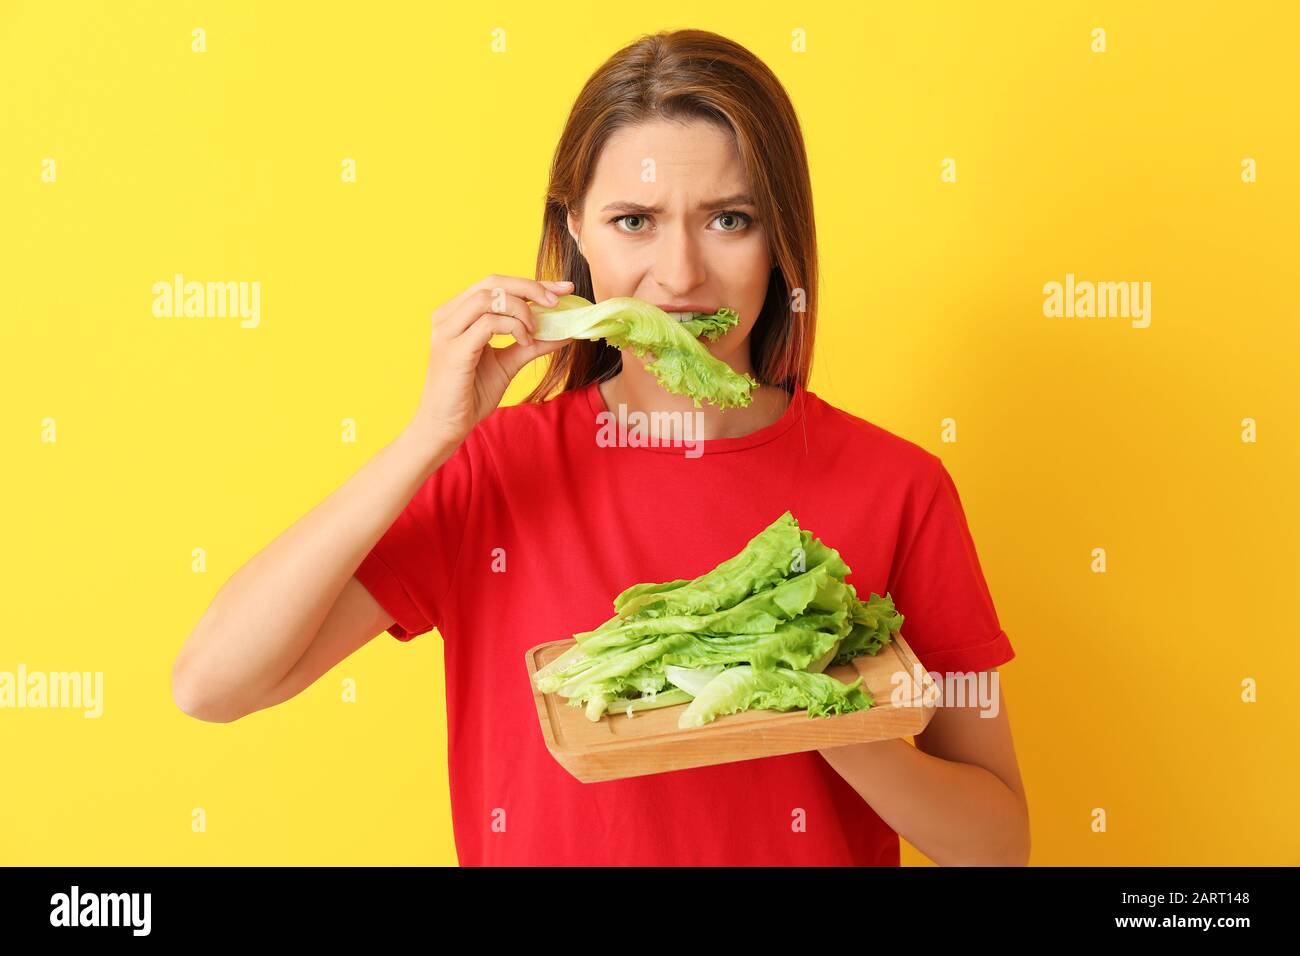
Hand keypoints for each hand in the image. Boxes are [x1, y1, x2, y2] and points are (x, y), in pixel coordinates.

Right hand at [407, 274, 573, 446]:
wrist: (448, 425)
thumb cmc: (472, 393)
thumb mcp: (509, 363)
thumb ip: (532, 344)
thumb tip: (564, 331)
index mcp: (457, 313)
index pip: (496, 285)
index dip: (531, 283)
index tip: (563, 289)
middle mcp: (448, 316)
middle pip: (493, 283)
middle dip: (530, 288)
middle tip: (556, 303)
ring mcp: (447, 331)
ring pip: (490, 298)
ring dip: (521, 311)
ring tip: (534, 332)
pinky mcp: (453, 350)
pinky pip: (488, 323)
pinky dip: (514, 328)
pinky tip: (524, 342)